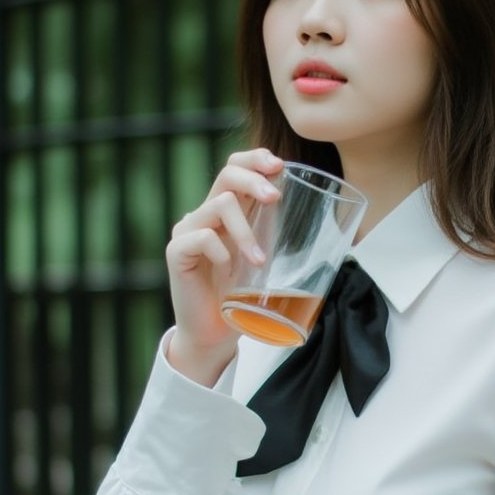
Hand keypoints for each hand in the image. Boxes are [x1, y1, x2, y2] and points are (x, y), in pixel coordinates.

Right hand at [166, 149, 282, 383]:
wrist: (214, 335)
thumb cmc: (241, 298)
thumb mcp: (262, 259)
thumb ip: (273, 235)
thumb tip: (317, 215)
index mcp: (225, 212)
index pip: (234, 167)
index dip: (255, 158)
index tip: (279, 165)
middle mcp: (203, 214)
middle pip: (226, 174)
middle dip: (255, 180)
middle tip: (276, 197)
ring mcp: (187, 231)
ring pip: (220, 204)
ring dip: (246, 231)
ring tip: (258, 261)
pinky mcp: (176, 252)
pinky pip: (203, 237)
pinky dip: (222, 252)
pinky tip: (228, 272)